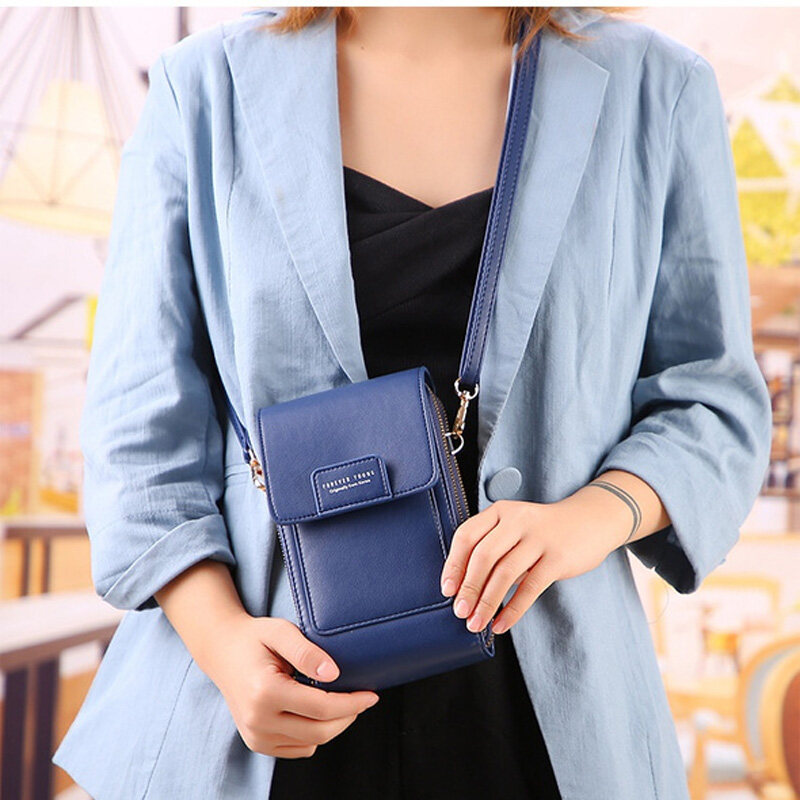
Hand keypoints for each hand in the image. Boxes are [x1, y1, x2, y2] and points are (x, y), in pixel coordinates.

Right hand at [203, 614, 379, 757]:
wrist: (222, 651)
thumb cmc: (255, 638)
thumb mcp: (281, 631)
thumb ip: (307, 651)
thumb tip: (334, 674)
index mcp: (265, 692)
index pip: (322, 708)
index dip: (352, 703)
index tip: (371, 695)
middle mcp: (257, 720)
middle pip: (320, 731)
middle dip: (348, 716)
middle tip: (361, 697)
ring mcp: (255, 735)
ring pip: (311, 743)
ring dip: (332, 725)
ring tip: (335, 698)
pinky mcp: (257, 743)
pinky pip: (299, 748)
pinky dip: (314, 733)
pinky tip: (314, 710)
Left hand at [439, 493, 631, 635]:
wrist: (591, 520)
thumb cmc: (543, 530)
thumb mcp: (514, 527)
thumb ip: (492, 547)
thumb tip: (465, 588)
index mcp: (500, 511)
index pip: (466, 536)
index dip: (454, 565)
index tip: (447, 590)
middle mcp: (517, 520)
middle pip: (483, 556)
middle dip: (468, 588)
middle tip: (460, 612)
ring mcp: (539, 537)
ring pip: (505, 573)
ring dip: (487, 603)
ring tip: (476, 623)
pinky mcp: (558, 557)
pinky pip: (530, 588)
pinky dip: (512, 610)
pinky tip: (501, 624)